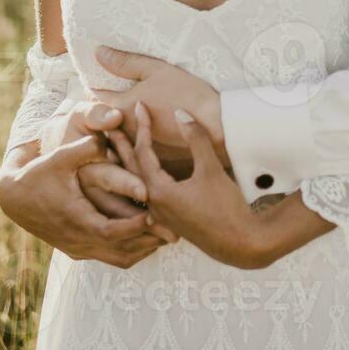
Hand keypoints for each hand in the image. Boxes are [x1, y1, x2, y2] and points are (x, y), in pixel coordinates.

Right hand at [0, 118, 169, 265]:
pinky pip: (112, 258)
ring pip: (120, 258)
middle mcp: (79, 239)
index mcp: (76, 219)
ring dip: (145, 248)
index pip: (112, 230)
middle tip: (176, 231)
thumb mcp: (59, 156)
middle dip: (150, 240)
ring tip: (168, 235)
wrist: (14, 197)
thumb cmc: (40, 172)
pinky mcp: (79, 251)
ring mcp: (79, 249)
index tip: (157, 213)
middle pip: (122, 249)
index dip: (136, 224)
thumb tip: (110, 124)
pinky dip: (133, 251)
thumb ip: (84, 145)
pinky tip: (150, 239)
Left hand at [94, 47, 226, 164]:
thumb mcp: (156, 70)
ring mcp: (137, 146)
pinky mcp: (152, 157)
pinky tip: (143, 130)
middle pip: (103, 120)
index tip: (97, 81)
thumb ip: (125, 62)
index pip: (96, 97)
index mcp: (121, 107)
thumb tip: (98, 52)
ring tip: (123, 113)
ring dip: (115, 126)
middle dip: (102, 110)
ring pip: (117, 136)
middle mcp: (124, 131)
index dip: (95, 87)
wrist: (215, 125)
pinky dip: (132, 139)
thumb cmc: (187, 93)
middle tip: (105, 98)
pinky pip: (134, 148)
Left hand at [114, 102, 273, 269]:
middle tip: (108, 122)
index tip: (140, 105)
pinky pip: (145, 193)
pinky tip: (141, 171)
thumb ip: (195, 139)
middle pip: (131, 167)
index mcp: (158, 191)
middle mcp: (153, 204)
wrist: (240, 244)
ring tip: (118, 143)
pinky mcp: (168, 218)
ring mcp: (159, 214)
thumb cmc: (226, 208)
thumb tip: (180, 113)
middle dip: (121, 143)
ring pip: (136, 182)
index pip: (143, 152)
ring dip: (128, 160)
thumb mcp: (211, 169)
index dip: (142, 126)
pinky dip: (139, 176)